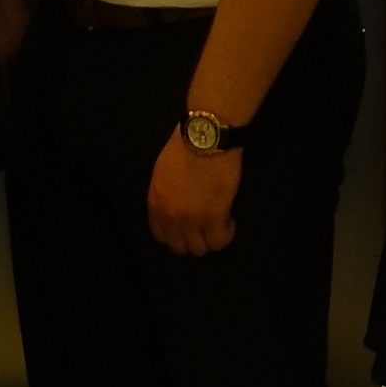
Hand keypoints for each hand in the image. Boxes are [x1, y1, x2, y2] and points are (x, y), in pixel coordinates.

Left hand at [144, 134, 245, 256]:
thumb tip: (177, 200)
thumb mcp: (163, 171)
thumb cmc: (185, 144)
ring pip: (199, 248)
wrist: (205, 137)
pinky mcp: (214, 218)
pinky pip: (219, 241)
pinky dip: (226, 234)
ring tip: (218, 222)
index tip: (187, 226)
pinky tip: (229, 220)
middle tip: (204, 225)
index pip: (161, 235)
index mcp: (156, 202)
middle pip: (180, 246)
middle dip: (193, 238)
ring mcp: (192, 220)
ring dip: (209, 238)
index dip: (176, 233)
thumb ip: (166, 192)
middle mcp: (170, 216)